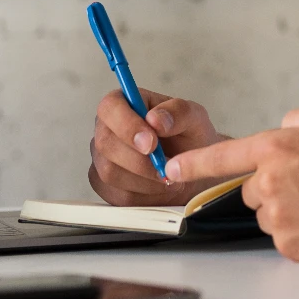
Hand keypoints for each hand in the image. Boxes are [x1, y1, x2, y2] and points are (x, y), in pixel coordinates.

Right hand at [89, 88, 224, 206]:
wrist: (192, 170)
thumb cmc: (189, 138)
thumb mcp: (194, 118)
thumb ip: (178, 111)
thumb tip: (154, 119)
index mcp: (124, 104)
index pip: (110, 107)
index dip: (127, 125)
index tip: (151, 142)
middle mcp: (107, 130)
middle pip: (106, 143)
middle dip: (139, 159)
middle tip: (166, 165)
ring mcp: (103, 159)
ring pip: (110, 172)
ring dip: (145, 179)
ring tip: (169, 175)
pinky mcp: (106, 186)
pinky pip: (117, 195)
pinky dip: (144, 194)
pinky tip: (159, 186)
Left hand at [165, 103, 298, 262]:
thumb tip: (284, 129)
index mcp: (278, 148)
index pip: (222, 155)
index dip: (193, 162)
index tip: (172, 167)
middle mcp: (271, 185)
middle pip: (253, 186)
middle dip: (275, 184)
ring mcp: (280, 219)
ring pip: (269, 212)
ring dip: (289, 207)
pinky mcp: (293, 248)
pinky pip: (285, 237)